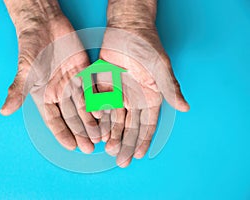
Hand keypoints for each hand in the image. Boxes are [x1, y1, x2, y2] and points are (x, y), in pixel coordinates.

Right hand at [0, 0, 100, 152]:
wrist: (44, 22)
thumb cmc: (30, 46)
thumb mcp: (25, 70)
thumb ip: (18, 90)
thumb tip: (4, 111)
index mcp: (45, 95)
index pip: (54, 119)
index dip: (63, 133)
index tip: (72, 146)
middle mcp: (60, 92)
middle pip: (72, 116)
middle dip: (81, 132)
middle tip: (91, 146)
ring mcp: (73, 82)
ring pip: (85, 105)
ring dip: (93, 120)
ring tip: (101, 135)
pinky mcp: (84, 71)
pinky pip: (93, 88)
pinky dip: (100, 100)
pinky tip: (107, 112)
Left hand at [95, 0, 189, 166]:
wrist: (127, 28)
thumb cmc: (147, 47)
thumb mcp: (160, 68)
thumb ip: (170, 88)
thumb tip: (185, 107)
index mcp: (149, 98)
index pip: (147, 124)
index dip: (143, 141)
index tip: (138, 156)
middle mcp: (134, 99)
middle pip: (129, 126)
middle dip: (124, 143)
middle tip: (119, 159)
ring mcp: (118, 93)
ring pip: (114, 118)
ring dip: (110, 133)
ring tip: (106, 147)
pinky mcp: (104, 85)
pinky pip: (100, 103)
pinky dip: (98, 115)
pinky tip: (96, 126)